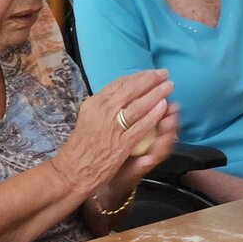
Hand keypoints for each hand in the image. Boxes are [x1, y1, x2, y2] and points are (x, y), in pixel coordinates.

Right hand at [52, 69, 173, 198]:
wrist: (74, 169)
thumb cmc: (81, 145)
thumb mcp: (87, 117)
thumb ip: (103, 105)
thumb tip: (120, 94)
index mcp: (94, 103)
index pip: (119, 83)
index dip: (137, 76)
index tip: (150, 72)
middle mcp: (102, 111)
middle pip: (131, 90)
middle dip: (150, 80)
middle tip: (164, 74)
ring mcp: (112, 127)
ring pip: (138, 105)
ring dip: (156, 93)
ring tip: (168, 86)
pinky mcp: (121, 143)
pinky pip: (141, 126)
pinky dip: (153, 115)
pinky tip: (163, 107)